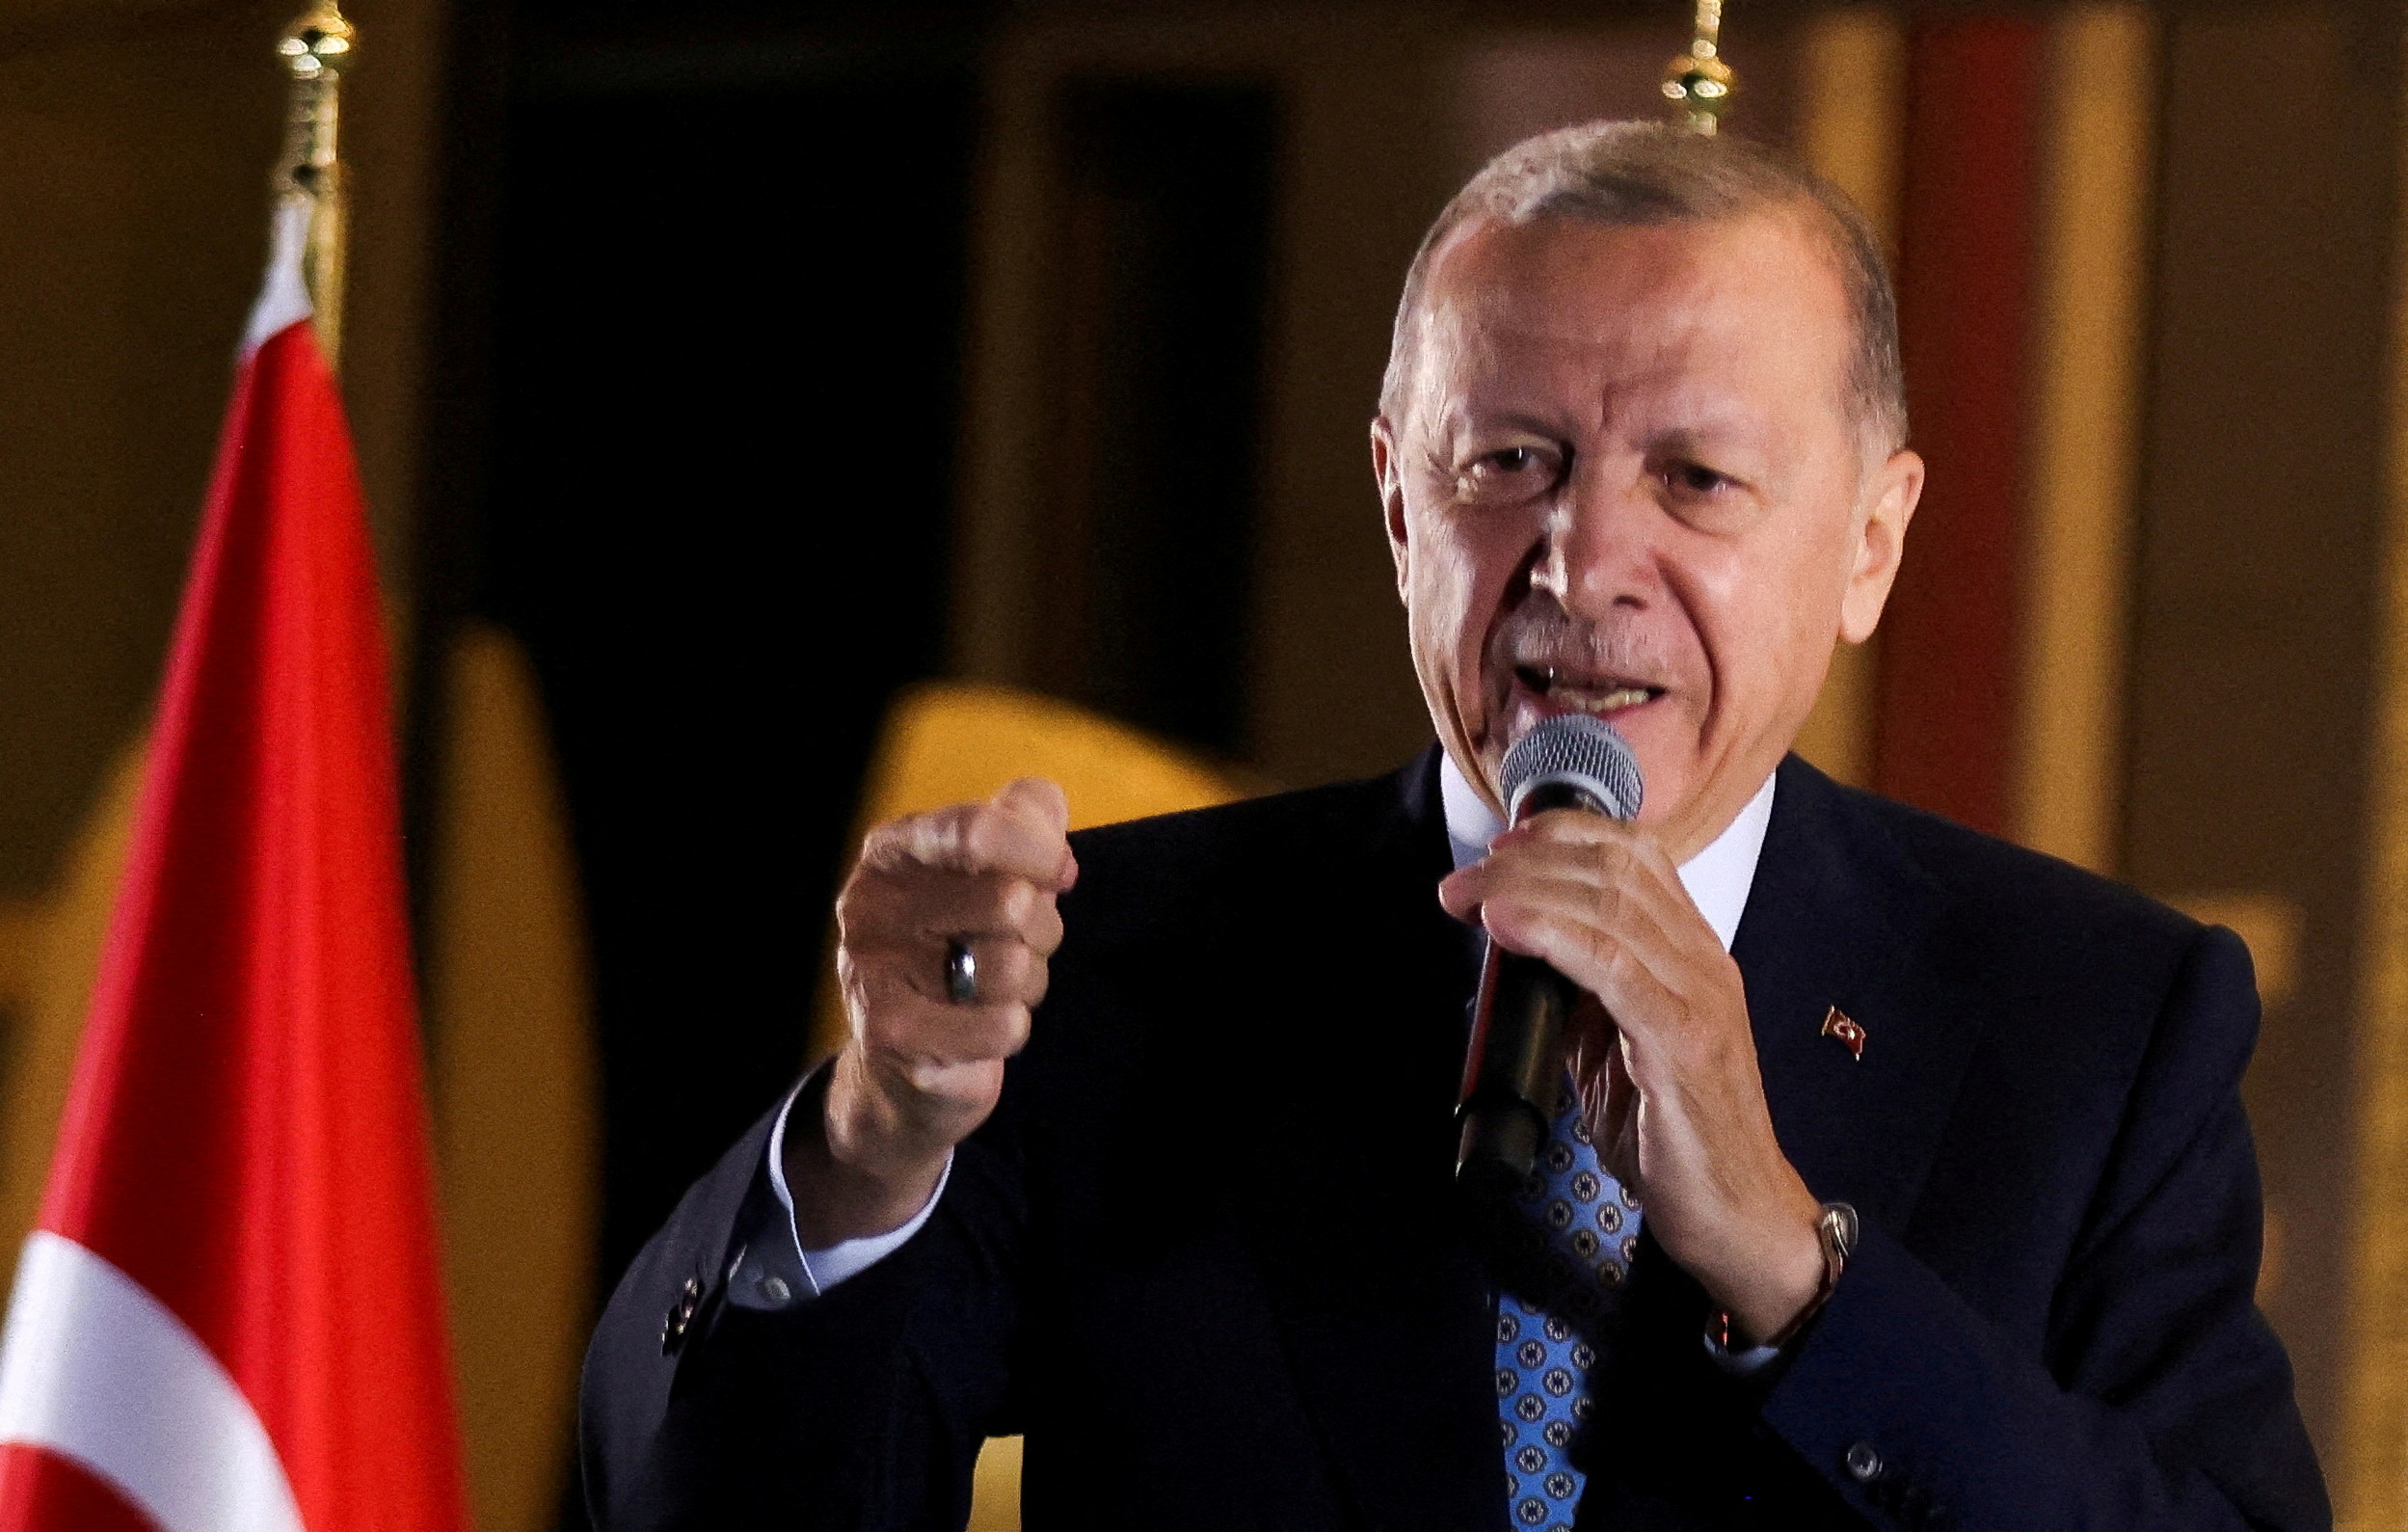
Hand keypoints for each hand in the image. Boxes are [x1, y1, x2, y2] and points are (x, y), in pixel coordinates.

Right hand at [787, 778, 1077, 1247]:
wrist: (910, 1055)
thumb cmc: (962, 944)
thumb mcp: (995, 869)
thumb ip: (1027, 820)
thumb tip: (1051, 845)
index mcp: (893, 851)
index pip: (976, 830)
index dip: (1038, 852)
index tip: (1060, 874)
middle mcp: (868, 904)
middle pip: (1007, 900)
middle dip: (1040, 928)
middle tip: (1022, 943)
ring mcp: (872, 970)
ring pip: (1009, 966)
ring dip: (1028, 982)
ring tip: (996, 987)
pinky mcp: (890, 1035)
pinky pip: (1001, 1026)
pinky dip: (1011, 1027)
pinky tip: (981, 1026)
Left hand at [1437, 810, 1823, 1342]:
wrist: (1737, 1214)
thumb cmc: (1675, 1134)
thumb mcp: (1615, 1046)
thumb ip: (1581, 993)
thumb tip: (1519, 952)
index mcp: (1691, 952)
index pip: (1634, 854)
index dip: (1563, 835)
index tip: (1500, 847)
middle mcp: (1702, 960)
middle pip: (1612, 868)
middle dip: (1524, 862)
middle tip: (1463, 883)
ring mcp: (1699, 996)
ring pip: (1609, 905)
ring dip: (1524, 891)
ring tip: (1470, 899)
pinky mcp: (1684, 1041)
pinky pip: (1614, 966)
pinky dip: (1553, 934)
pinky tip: (1508, 927)